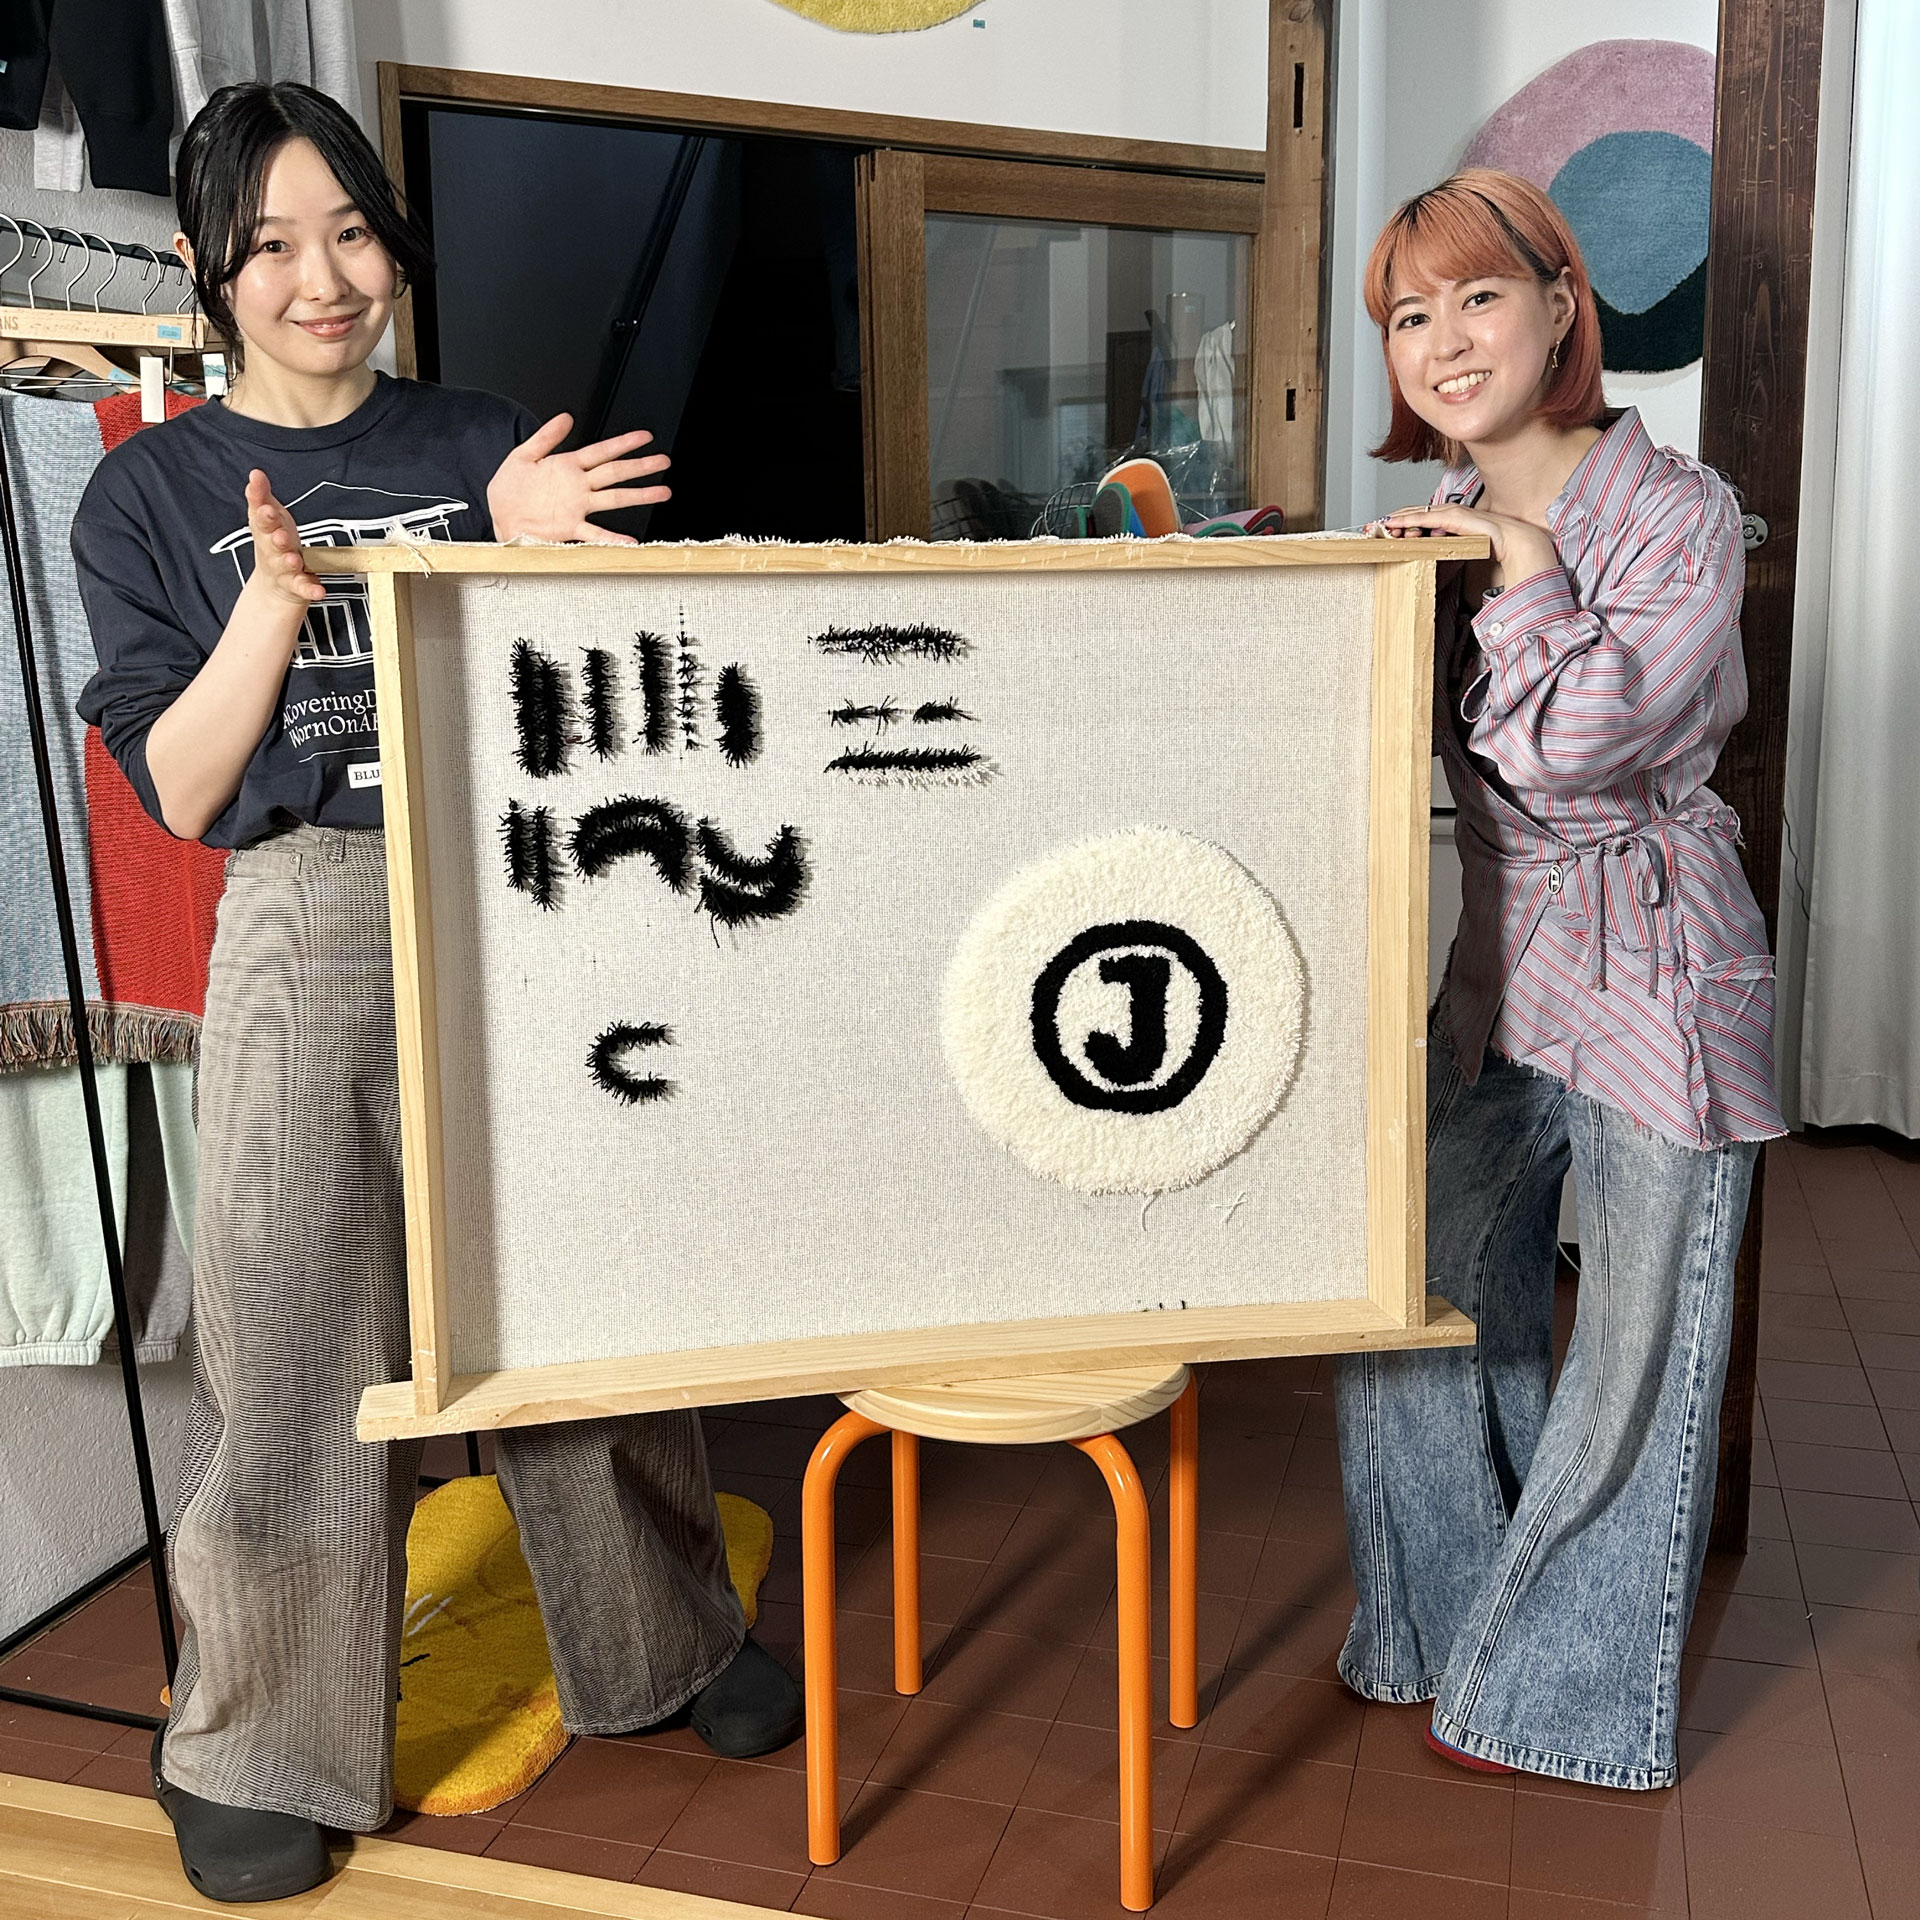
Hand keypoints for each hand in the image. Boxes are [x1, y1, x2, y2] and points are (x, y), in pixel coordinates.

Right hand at [239, 469, 326, 612]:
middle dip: (274, 536)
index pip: (260, 519)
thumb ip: (261, 496)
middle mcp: (272, 551)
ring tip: (294, 560)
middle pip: (271, 543)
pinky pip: (304, 588)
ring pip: (285, 566)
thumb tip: (255, 473)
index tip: (264, 502)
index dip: (261, 510)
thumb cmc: (273, 542)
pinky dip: (310, 589)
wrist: (273, 583)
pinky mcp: (297, 586)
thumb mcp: (267, 517)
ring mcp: (284, 569)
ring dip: (289, 562)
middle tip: (279, 532)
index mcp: (265, 531)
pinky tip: (319, 590)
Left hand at [486, 415, 672, 546]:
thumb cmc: (510, 488)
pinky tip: (629, 541)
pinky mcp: (569, 527)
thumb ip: (546, 436)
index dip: (624, 443)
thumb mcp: (524, 454)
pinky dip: (613, 538)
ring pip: (613, 498)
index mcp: (567, 466)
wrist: (498, 514)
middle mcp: (577, 486)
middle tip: (663, 461)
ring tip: (660, 492)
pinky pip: (595, 534)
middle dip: (640, 466)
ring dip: (638, 495)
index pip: (602, 450)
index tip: (645, 437)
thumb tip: (566, 417)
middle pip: (615, 472)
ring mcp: (577, 507)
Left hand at [1376, 502, 1559, 593]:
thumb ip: (1468, 575)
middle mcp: (1485, 523)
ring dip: (1411, 517)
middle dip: (1409, 518)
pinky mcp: (1487, 526)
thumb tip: (1445, 581)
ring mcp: (1488, 522)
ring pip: (1441, 514)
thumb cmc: (1521, 585)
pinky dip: (1426, 520)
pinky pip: (1450, 520)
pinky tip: (1406, 523)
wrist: (1544, 580)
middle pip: (1440, 516)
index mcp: (1483, 535)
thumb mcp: (1485, 580)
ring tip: (1387, 523)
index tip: (1395, 531)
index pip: (1446, 524)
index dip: (1420, 525)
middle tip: (1381, 524)